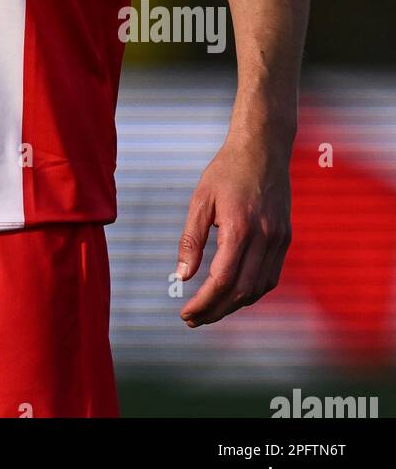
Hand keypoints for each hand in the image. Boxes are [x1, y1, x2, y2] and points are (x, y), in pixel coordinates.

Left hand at [174, 138, 292, 326]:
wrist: (263, 149)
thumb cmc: (227, 171)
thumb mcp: (200, 200)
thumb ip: (191, 239)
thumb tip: (182, 276)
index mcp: (240, 228)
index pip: (222, 280)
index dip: (203, 303)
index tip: (185, 314)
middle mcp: (265, 238)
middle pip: (241, 292)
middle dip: (216, 311)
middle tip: (192, 319)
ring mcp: (279, 240)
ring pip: (258, 289)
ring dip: (234, 306)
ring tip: (209, 310)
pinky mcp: (285, 239)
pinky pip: (270, 276)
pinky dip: (251, 291)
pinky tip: (233, 293)